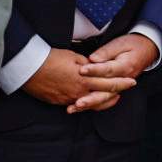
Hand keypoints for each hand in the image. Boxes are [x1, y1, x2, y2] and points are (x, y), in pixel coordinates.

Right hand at [21, 48, 135, 113]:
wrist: (29, 68)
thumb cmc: (50, 58)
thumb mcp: (72, 57)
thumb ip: (87, 64)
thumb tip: (94, 68)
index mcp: (85, 79)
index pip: (109, 82)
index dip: (121, 82)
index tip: (132, 81)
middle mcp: (79, 92)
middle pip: (103, 95)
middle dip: (117, 92)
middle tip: (126, 90)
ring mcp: (69, 99)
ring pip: (91, 103)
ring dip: (102, 100)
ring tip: (110, 97)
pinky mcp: (59, 102)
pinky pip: (76, 104)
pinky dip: (85, 102)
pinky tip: (87, 100)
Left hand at [77, 34, 158, 110]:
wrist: (145, 51)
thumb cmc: (131, 45)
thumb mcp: (120, 43)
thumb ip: (106, 51)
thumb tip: (93, 58)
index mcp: (125, 66)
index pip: (108, 70)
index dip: (94, 70)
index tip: (82, 70)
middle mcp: (123, 80)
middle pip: (106, 91)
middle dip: (90, 98)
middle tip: (77, 101)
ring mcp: (119, 87)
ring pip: (104, 99)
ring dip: (89, 104)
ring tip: (75, 107)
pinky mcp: (114, 89)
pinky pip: (103, 100)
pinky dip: (91, 105)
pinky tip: (78, 108)